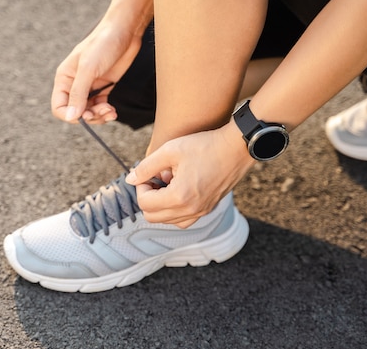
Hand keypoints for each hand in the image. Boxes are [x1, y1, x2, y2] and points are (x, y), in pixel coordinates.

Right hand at [51, 20, 142, 123]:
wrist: (125, 31)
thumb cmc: (103, 44)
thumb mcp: (88, 69)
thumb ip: (79, 93)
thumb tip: (71, 116)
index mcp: (65, 78)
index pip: (59, 106)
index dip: (69, 115)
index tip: (84, 115)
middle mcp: (75, 84)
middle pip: (76, 112)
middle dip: (88, 116)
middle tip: (102, 113)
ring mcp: (90, 86)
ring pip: (89, 111)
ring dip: (99, 116)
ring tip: (110, 112)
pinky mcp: (104, 87)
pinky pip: (101, 106)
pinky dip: (106, 112)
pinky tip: (113, 111)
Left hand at [125, 122, 254, 227]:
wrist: (236, 147)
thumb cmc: (204, 145)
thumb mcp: (170, 150)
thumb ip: (146, 166)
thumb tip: (130, 179)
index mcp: (180, 196)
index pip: (145, 203)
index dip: (140, 186)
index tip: (146, 173)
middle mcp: (191, 210)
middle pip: (153, 217)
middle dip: (148, 198)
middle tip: (154, 178)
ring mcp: (201, 212)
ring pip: (168, 221)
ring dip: (161, 205)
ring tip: (168, 183)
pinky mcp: (208, 209)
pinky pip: (183, 220)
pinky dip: (174, 210)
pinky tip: (178, 190)